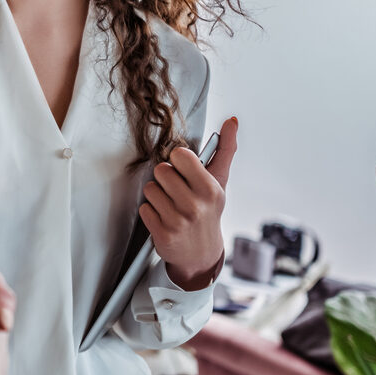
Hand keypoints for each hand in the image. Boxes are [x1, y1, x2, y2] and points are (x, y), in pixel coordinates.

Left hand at [140, 116, 238, 290]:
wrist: (202, 253)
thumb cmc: (208, 211)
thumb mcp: (219, 182)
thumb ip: (225, 150)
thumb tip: (231, 121)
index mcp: (210, 189)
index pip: (180, 155)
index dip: (178, 161)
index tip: (184, 171)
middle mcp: (195, 205)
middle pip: (161, 170)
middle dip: (166, 179)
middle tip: (176, 191)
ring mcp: (178, 221)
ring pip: (150, 189)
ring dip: (157, 196)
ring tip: (171, 205)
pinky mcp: (163, 234)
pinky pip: (144, 208)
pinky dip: (151, 212)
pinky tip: (164, 218)